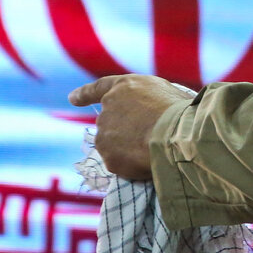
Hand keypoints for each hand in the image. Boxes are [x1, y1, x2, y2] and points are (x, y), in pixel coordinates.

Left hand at [69, 74, 192, 179]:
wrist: (176, 132)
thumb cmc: (180, 110)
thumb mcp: (165, 92)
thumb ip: (149, 99)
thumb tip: (152, 112)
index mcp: (123, 86)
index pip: (98, 88)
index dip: (84, 94)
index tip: (72, 98)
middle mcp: (108, 108)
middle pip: (110, 122)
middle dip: (123, 130)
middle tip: (147, 136)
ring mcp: (105, 134)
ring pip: (114, 145)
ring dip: (128, 148)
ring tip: (153, 149)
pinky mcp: (109, 158)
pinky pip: (121, 163)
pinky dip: (132, 165)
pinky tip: (149, 162)